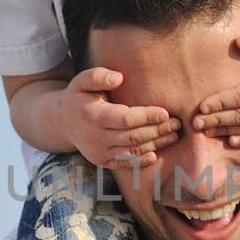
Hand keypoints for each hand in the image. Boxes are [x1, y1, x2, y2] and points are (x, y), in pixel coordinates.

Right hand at [60, 69, 179, 168]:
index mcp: (93, 116)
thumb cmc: (79, 97)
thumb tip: (119, 78)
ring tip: (174, 136)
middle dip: (157, 130)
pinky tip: (156, 154)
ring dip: (155, 144)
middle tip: (177, 124)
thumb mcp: (82, 81)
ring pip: (132, 150)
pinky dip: (140, 161)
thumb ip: (99, 76)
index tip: (166, 112)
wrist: (62, 122)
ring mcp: (99, 153)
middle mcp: (96, 137)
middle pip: (133, 136)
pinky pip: (125, 164)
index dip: (147, 116)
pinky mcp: (103, 162)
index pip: (126, 119)